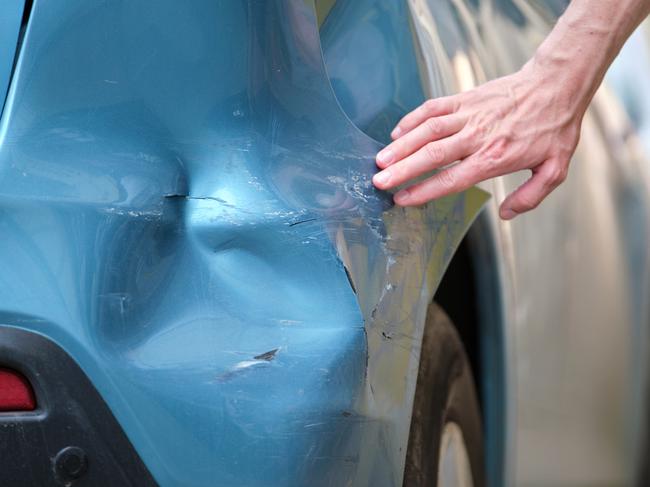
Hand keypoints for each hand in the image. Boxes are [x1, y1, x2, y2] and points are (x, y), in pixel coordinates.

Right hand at [372, 61, 583, 219]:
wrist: (556, 84)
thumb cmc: (554, 128)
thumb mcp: (554, 169)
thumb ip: (530, 197)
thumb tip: (506, 215)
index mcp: (494, 159)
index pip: (451, 179)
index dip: (423, 191)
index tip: (401, 198)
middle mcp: (477, 137)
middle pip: (432, 155)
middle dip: (402, 170)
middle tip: (378, 181)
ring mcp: (469, 115)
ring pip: (428, 130)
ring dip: (401, 145)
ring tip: (380, 160)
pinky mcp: (465, 98)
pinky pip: (433, 108)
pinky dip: (412, 119)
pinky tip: (397, 132)